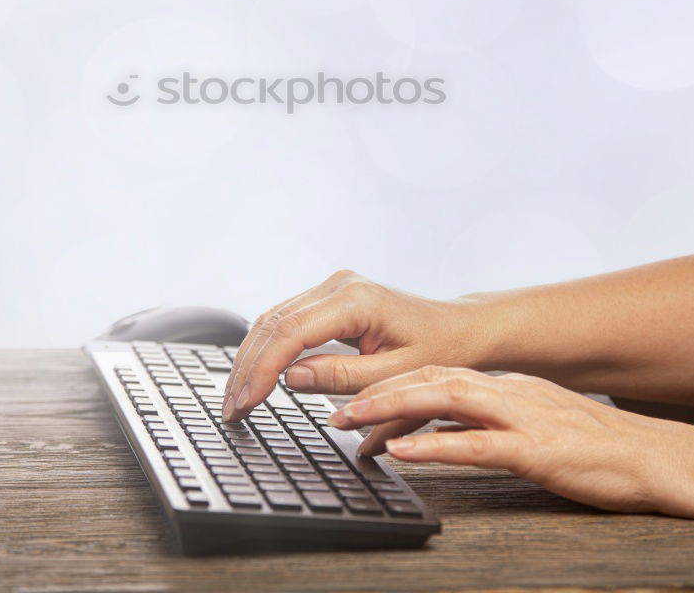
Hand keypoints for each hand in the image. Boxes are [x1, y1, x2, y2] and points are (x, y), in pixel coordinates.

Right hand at [222, 270, 485, 420]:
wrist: (461, 328)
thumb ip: (342, 377)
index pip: (292, 333)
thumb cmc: (439, 350)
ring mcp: (333, 287)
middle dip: (249, 367)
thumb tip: (291, 378)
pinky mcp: (331, 296)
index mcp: (356, 300)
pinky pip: (287, 318)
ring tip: (237, 397)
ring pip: (274, 318)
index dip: (263, 370)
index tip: (246, 403)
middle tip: (232, 409)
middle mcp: (339, 285)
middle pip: (275, 323)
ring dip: (252, 357)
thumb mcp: (396, 374)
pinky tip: (256, 373)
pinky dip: (267, 346)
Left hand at [330, 364, 693, 517]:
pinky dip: (436, 447)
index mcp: (499, 385)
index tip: (350, 398)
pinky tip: (404, 453)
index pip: (432, 375)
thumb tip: (430, 431)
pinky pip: (477, 444)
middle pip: (428, 379)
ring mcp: (518, 417)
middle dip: (377, 391)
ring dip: (393, 410)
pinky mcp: (534, 449)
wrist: (648, 456)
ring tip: (353, 421)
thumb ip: (480, 421)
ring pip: (444, 401)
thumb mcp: (525, 422)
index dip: (388, 384)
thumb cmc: (586, 443)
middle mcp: (503, 391)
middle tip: (333, 409)